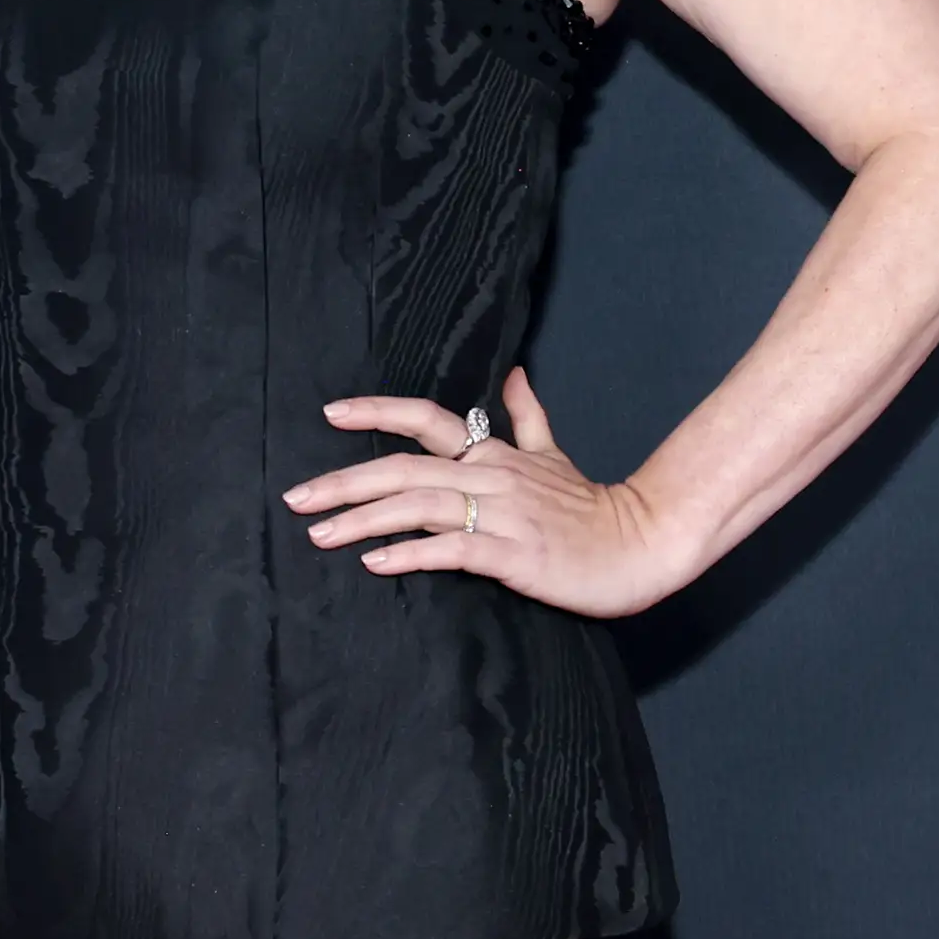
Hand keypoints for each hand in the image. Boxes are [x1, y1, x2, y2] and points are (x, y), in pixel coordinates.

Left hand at [283, 367, 701, 618]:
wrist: (642, 544)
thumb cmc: (591, 507)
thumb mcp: (555, 454)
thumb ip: (528, 418)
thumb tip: (515, 374)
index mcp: (494, 453)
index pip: (426, 418)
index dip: (377, 411)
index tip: (330, 414)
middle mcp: (490, 475)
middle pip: (403, 468)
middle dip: (344, 481)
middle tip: (296, 498)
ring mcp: (502, 514)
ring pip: (418, 506)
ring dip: (364, 520)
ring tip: (320, 535)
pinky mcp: (514, 554)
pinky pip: (453, 549)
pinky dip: (412, 555)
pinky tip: (376, 564)